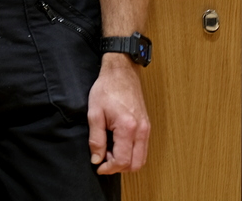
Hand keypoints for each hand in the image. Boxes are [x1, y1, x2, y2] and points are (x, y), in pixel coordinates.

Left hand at [87, 54, 149, 173]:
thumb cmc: (107, 89)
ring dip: (126, 161)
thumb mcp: (94, 113)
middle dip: (119, 167)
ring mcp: (147, 129)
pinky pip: (143, 149)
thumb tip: (97, 159)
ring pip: (141, 159)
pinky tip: (117, 145)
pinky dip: (132, 153)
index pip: (123, 160)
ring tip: (109, 151)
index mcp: (128, 127)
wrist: (121, 73)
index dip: (109, 168)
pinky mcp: (147, 126)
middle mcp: (142, 131)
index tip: (98, 166)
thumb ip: (96, 139)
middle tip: (103, 159)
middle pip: (136, 164)